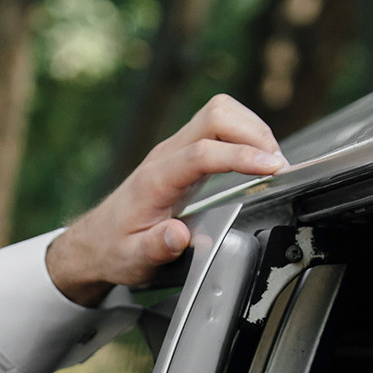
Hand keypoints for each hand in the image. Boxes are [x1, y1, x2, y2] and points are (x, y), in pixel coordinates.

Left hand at [45, 96, 284, 306]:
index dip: (240, 155)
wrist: (96, 240)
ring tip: (272, 161)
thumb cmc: (115, 249)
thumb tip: (177, 236)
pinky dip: (244, 136)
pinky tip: (256, 159)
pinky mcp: (185, 153)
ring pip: (220, 113)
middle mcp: (166, 156)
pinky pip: (219, 126)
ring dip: (252, 130)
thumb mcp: (132, 259)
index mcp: (156, 179)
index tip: (271, 167)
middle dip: (253, 133)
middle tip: (276, 165)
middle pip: (216, 114)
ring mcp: (176, 150)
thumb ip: (155, 248)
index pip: (203, 152)